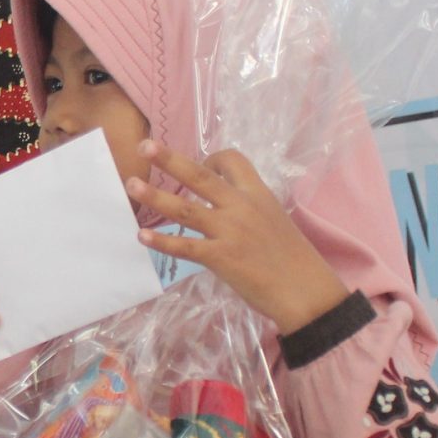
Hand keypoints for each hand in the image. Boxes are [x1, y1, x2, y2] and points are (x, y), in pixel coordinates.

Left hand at [130, 144, 351, 335]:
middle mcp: (241, 206)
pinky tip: (142, 237)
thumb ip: (248, 208)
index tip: (202, 164)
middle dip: (170, 159)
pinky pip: (185, 246)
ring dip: (156, 196)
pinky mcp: (221, 258)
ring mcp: (229, 231)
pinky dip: (162, 241)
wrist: (305, 291)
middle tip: (145, 146)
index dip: (212, 158)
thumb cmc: (293, 258)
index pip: (232, 160)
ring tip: (132, 184)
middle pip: (200, 177)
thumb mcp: (274, 219)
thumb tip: (225, 205)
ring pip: (185, 208)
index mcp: (258, 194)